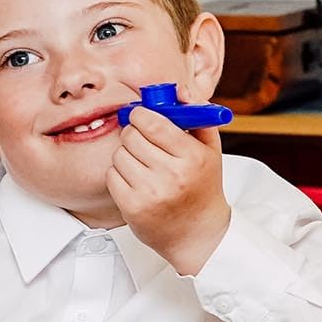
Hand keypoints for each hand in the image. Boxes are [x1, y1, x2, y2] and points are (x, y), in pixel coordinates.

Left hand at [107, 103, 231, 275]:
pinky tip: (137, 182)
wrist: (199, 232)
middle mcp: (172, 175)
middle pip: (131, 136)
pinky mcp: (132, 207)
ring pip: (119, 155)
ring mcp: (151, 192)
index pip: (151, 122)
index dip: (141, 115)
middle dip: (134, 135)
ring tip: (144, 166)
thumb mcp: (209, 148)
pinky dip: (120, 175)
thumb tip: (176, 88)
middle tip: (145, 143)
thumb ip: (197, 114)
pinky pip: (112, 175)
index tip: (142, 118)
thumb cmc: (203, 185)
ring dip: (127, 156)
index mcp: (193, 157)